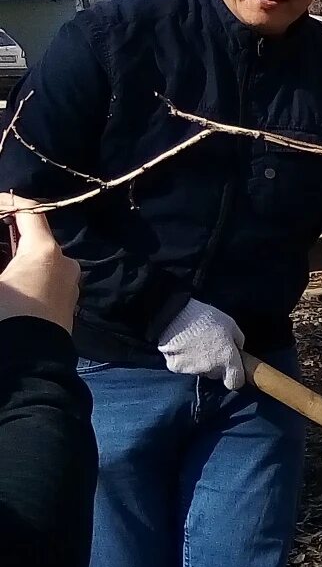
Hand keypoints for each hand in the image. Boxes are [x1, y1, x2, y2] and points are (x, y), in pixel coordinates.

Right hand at [0, 198, 78, 331]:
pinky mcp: (68, 303)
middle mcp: (65, 262)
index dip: (10, 204)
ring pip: (41, 259)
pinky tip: (12, 282)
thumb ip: (0, 256)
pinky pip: (47, 278)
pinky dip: (29, 274)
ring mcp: (70, 284)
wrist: (29, 362)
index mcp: (44, 251)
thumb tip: (7, 269)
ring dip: (18, 256)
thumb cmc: (5, 314)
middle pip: (35, 237)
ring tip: (2, 262)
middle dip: (10, 234)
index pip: (30, 212)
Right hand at [158, 298, 245, 389]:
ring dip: (201, 362)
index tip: (233, 368)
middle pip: (217, 375)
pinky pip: (184, 367)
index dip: (235, 377)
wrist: (173, 316)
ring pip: (201, 371)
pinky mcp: (175, 368)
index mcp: (227, 360)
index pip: (235, 383)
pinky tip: (183, 346)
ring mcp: (191, 370)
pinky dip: (185, 360)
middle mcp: (210, 370)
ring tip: (196, 345)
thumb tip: (238, 350)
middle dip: (217, 366)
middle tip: (212, 348)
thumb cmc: (205, 318)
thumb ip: (238, 341)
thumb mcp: (230, 324)